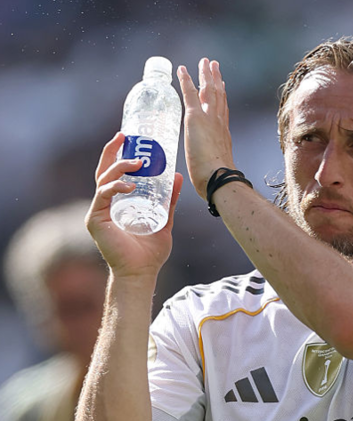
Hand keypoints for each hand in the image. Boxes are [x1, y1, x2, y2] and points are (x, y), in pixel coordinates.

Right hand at [86, 132, 183, 279]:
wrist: (142, 272)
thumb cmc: (150, 252)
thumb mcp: (164, 219)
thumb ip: (169, 200)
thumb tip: (177, 176)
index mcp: (117, 203)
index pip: (113, 173)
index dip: (117, 154)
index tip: (127, 138)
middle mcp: (104, 204)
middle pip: (103, 171)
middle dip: (111, 151)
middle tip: (123, 136)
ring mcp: (98, 211)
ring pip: (103, 180)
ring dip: (119, 167)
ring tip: (137, 162)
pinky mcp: (95, 219)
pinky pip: (103, 196)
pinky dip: (115, 187)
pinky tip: (129, 185)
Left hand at [177, 59, 234, 198]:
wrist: (220, 179)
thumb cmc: (219, 184)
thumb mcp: (216, 174)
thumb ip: (212, 173)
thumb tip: (207, 186)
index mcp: (224, 136)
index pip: (223, 112)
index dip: (222, 98)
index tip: (221, 86)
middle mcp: (219, 124)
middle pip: (219, 96)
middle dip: (216, 80)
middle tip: (214, 66)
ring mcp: (209, 120)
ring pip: (208, 91)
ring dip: (205, 75)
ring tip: (204, 62)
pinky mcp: (195, 119)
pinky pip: (190, 94)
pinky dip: (186, 81)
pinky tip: (181, 69)